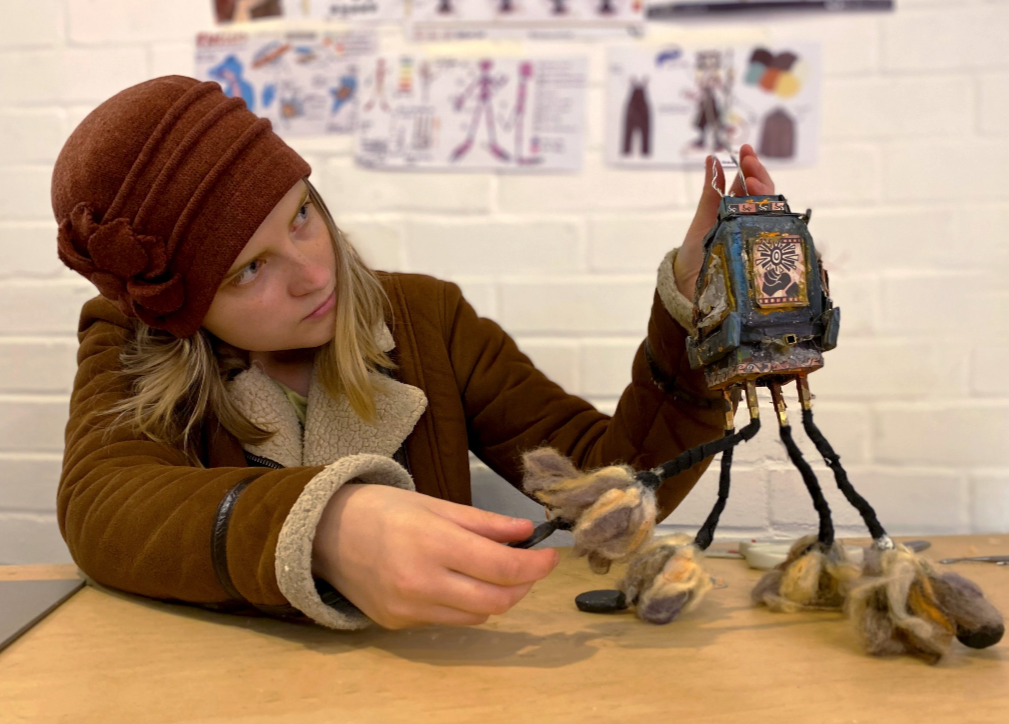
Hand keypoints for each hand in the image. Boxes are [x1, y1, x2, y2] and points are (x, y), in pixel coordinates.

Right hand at [311, 483, 559, 629]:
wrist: (324, 532)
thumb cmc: (383, 509)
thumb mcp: (436, 504)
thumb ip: (485, 523)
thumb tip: (528, 534)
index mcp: (432, 542)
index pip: (502, 566)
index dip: (536, 565)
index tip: (552, 555)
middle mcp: (421, 581)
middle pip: (496, 601)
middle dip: (523, 586)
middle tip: (529, 566)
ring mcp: (408, 608)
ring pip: (477, 616)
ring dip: (496, 597)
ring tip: (492, 571)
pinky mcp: (398, 624)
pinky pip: (448, 621)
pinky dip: (464, 605)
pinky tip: (455, 582)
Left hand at [673, 144, 775, 297]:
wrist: (689, 285)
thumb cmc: (697, 252)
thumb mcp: (703, 217)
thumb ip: (711, 190)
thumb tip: (712, 158)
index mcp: (739, 209)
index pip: (751, 182)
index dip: (750, 165)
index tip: (744, 150)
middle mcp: (753, 220)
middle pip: (764, 193)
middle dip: (758, 174)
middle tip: (748, 161)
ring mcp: (759, 235)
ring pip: (770, 209)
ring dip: (763, 192)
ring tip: (751, 181)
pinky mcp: (764, 254)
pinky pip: (774, 234)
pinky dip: (770, 219)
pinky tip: (765, 209)